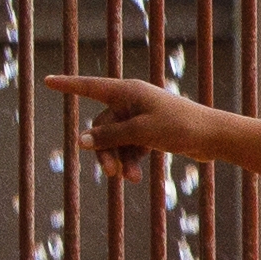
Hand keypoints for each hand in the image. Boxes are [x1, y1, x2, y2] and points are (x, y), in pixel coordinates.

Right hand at [46, 73, 209, 173]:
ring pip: (115, 140)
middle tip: (111, 174)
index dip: (68, 85)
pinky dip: (130, 160)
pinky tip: (136, 177)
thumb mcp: (141, 133)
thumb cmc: (179, 127)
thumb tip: (82, 142)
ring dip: (119, 159)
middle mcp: (132, 100)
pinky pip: (129, 146)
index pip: (90, 87)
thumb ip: (110, 137)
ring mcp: (141, 116)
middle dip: (105, 150)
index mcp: (128, 91)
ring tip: (129, 178)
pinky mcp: (150, 131)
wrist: (213, 137)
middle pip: (102, 126)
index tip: (47, 81)